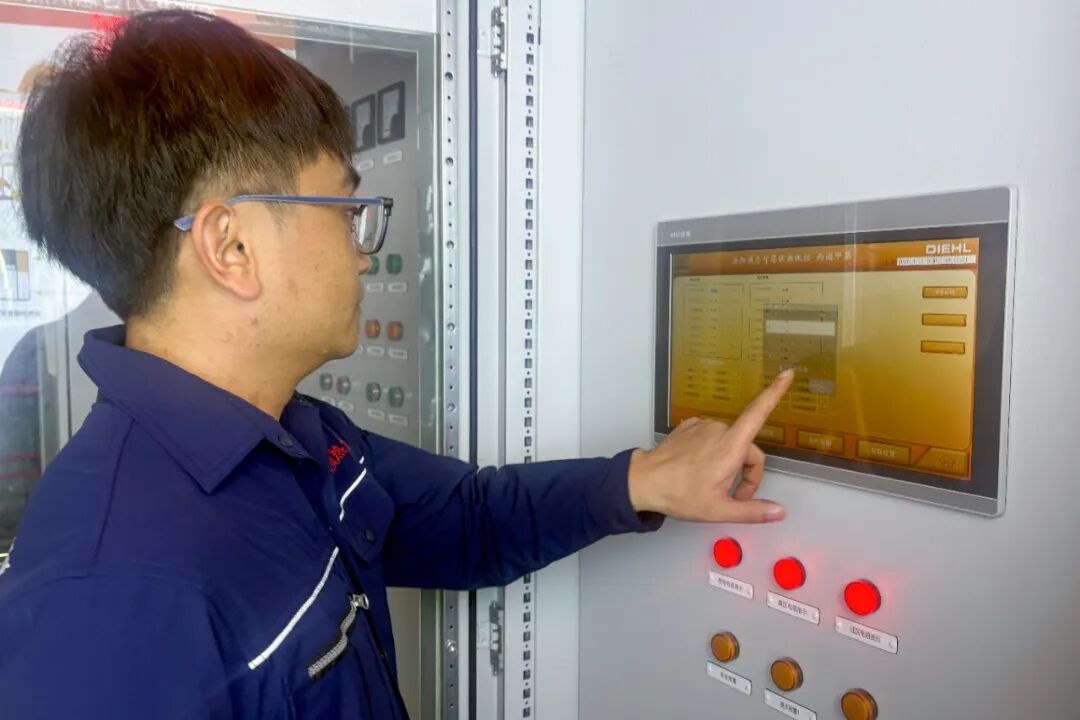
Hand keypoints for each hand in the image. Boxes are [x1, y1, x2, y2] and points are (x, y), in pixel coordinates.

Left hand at [628, 369, 793, 523]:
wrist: (644, 481)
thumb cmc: (680, 495)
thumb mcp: (718, 510)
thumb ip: (752, 511)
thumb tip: (780, 512)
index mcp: (730, 445)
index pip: (758, 413)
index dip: (775, 393)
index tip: (787, 374)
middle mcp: (718, 429)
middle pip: (747, 448)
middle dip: (746, 473)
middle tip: (732, 497)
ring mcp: (702, 425)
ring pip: (730, 444)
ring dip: (729, 463)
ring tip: (712, 484)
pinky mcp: (690, 426)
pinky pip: (712, 438)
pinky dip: (713, 453)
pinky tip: (699, 469)